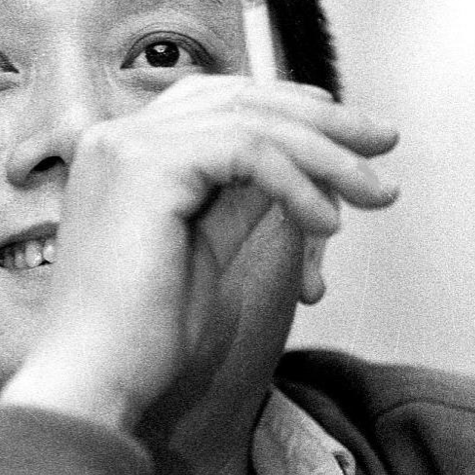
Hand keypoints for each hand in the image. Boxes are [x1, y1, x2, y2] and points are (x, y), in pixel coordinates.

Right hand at [0, 76, 397, 430]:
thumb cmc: (138, 332)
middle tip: (382, 142)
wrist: (92, 378)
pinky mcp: (144, 165)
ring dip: (325, 154)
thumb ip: (236, 198)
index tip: (344, 133)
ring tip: (373, 192)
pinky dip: (297, 183)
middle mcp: (116, 135)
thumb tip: (295, 167)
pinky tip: (324, 222)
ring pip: (249, 119)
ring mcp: (124, 145)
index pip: (213, 100)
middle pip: (237, 96)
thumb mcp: (203, 246)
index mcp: (120, 152)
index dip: (285, 106)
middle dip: (321, 119)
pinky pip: (247, 152)